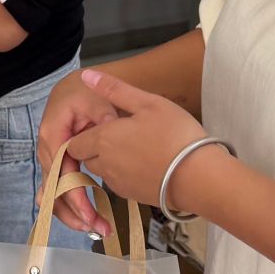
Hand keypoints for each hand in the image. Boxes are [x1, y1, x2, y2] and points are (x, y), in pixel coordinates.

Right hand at [38, 68, 120, 230]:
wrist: (75, 87)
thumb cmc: (85, 93)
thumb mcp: (97, 101)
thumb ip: (104, 120)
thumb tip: (110, 137)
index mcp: (53, 134)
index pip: (62, 173)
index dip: (75, 198)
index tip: (91, 216)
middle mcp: (46, 149)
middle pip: (53, 189)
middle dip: (73, 212)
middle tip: (97, 228)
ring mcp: (49, 157)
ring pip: (51, 192)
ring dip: (69, 212)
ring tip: (92, 227)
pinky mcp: (55, 162)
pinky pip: (56, 187)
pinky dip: (66, 203)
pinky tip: (80, 218)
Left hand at [62, 70, 210, 212]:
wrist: (200, 179)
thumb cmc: (176, 135)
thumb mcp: (148, 103)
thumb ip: (114, 89)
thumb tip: (86, 76)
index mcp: (103, 139)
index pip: (74, 143)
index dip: (84, 133)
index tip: (102, 125)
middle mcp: (105, 164)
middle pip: (86, 157)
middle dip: (95, 147)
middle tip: (122, 134)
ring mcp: (119, 184)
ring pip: (102, 171)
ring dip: (109, 161)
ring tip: (137, 148)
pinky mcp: (133, 197)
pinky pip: (119, 184)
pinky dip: (125, 175)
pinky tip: (146, 164)